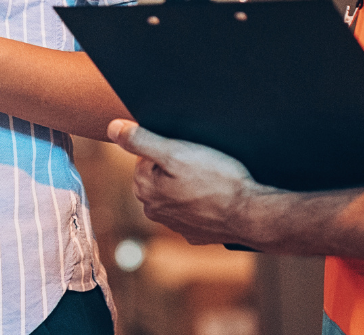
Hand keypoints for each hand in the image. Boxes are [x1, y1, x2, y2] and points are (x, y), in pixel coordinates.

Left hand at [109, 119, 267, 246]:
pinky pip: (194, 210)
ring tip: (211, 180)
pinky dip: (203, 203)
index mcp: (145, 190)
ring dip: (189, 185)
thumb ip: (141, 140)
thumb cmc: (216, 180)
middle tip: (200, 164)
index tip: (187, 152)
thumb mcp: (176, 152)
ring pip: (176, 194)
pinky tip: (217, 198)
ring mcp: (176, 226)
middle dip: (175, 167)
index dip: (167, 148)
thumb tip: (112, 129)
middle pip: (158, 176)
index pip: (144, 157)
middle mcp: (155, 212)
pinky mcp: (196, 234)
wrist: (251, 214)